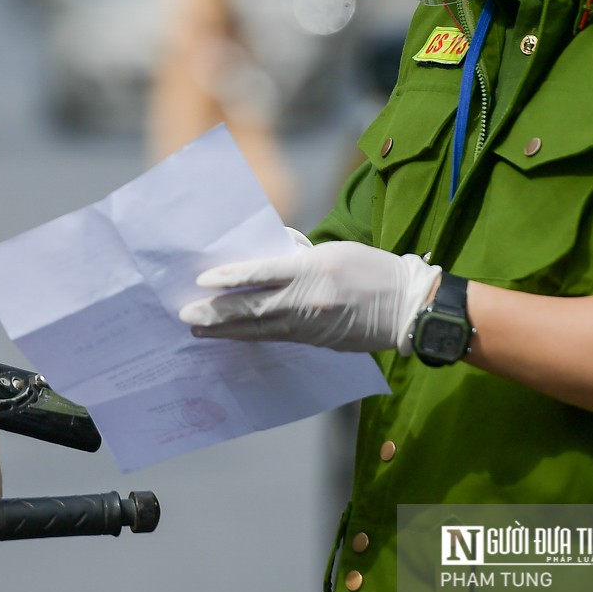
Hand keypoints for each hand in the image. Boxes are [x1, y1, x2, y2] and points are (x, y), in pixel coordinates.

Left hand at [181, 240, 440, 353]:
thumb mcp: (334, 251)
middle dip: (217, 312)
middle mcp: (307, 299)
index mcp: (312, 270)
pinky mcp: (315, 340)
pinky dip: (251, 336)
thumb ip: (298, 255)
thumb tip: (267, 255)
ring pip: (259, 328)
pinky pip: (276, 338)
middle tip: (186, 315)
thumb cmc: (371, 270)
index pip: (261, 273)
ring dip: (226, 330)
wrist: (406, 307)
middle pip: (253, 307)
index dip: (231, 278)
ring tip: (198, 331)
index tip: (203, 280)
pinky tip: (232, 336)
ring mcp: (310, 324)